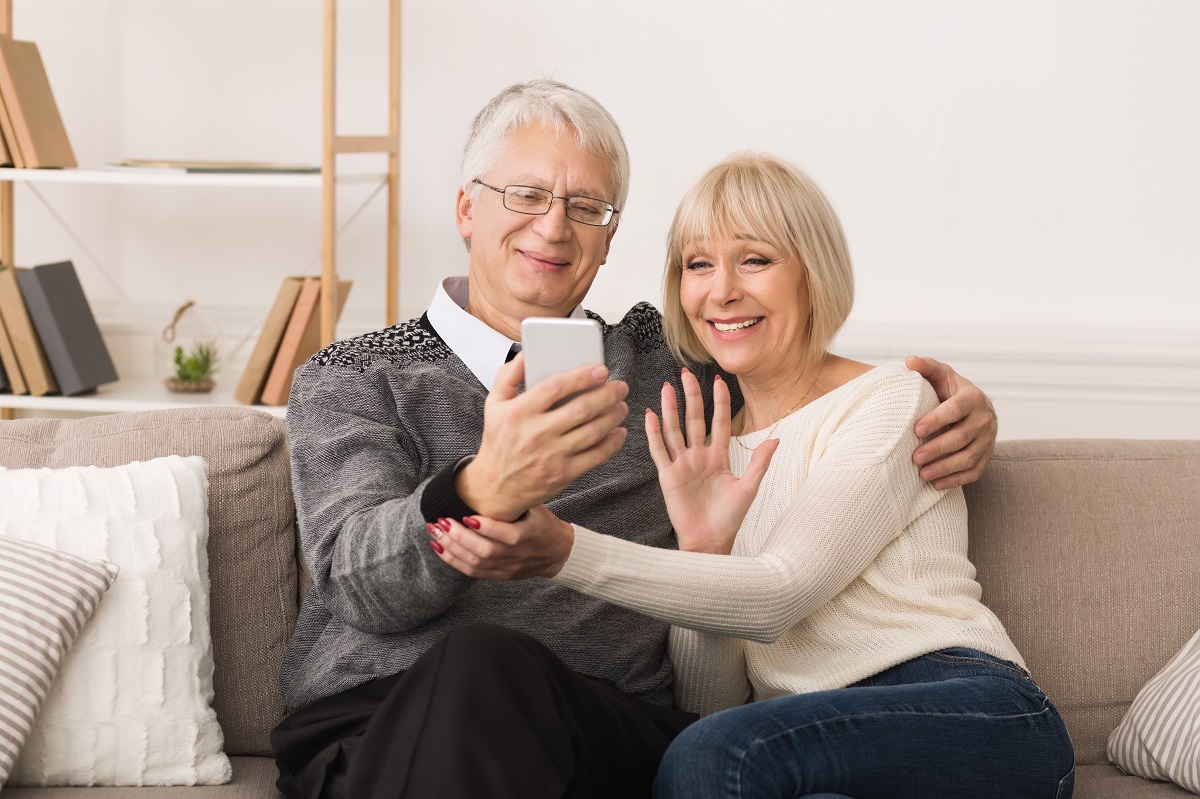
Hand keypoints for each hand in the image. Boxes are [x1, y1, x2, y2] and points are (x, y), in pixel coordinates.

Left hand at [427, 505, 573, 579]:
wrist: (556, 553)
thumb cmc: (543, 524)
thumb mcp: (536, 507)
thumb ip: (514, 497)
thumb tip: (488, 474)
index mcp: (529, 535)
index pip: (505, 535)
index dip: (484, 527)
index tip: (465, 515)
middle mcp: (517, 554)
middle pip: (484, 551)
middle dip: (458, 536)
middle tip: (441, 521)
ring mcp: (507, 568)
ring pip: (475, 563)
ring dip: (451, 548)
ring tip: (435, 532)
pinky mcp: (499, 575)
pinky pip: (472, 571)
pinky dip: (453, 560)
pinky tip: (439, 548)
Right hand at [456, 352, 629, 520]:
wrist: (496, 487)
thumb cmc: (499, 442)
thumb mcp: (494, 405)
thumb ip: (508, 376)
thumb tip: (525, 354)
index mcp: (519, 412)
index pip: (555, 387)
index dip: (582, 377)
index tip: (600, 370)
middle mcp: (536, 434)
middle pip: (580, 409)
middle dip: (607, 394)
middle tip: (619, 386)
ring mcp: (551, 455)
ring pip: (592, 431)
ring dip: (613, 416)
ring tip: (621, 405)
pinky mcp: (563, 474)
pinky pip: (595, 456)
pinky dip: (612, 442)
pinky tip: (618, 431)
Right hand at [645, 369, 777, 553]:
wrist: (711, 541)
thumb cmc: (730, 518)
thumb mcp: (749, 487)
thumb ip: (759, 462)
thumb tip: (776, 439)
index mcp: (719, 457)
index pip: (719, 422)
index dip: (718, 402)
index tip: (717, 380)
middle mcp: (698, 457)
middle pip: (693, 420)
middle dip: (691, 397)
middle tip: (686, 374)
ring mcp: (682, 465)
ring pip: (674, 430)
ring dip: (670, 408)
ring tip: (667, 387)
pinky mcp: (668, 476)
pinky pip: (659, 450)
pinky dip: (654, 432)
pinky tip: (650, 414)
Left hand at [905, 355, 997, 489]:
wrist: (970, 406)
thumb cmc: (948, 389)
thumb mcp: (940, 375)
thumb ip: (926, 367)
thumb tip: (909, 361)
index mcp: (972, 397)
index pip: (955, 409)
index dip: (936, 420)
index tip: (915, 429)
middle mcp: (984, 418)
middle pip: (961, 437)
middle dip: (937, 449)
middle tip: (914, 457)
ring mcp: (988, 439)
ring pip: (968, 458)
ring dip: (945, 468)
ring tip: (922, 474)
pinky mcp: (986, 456)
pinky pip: (974, 472)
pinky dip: (956, 480)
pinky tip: (935, 484)